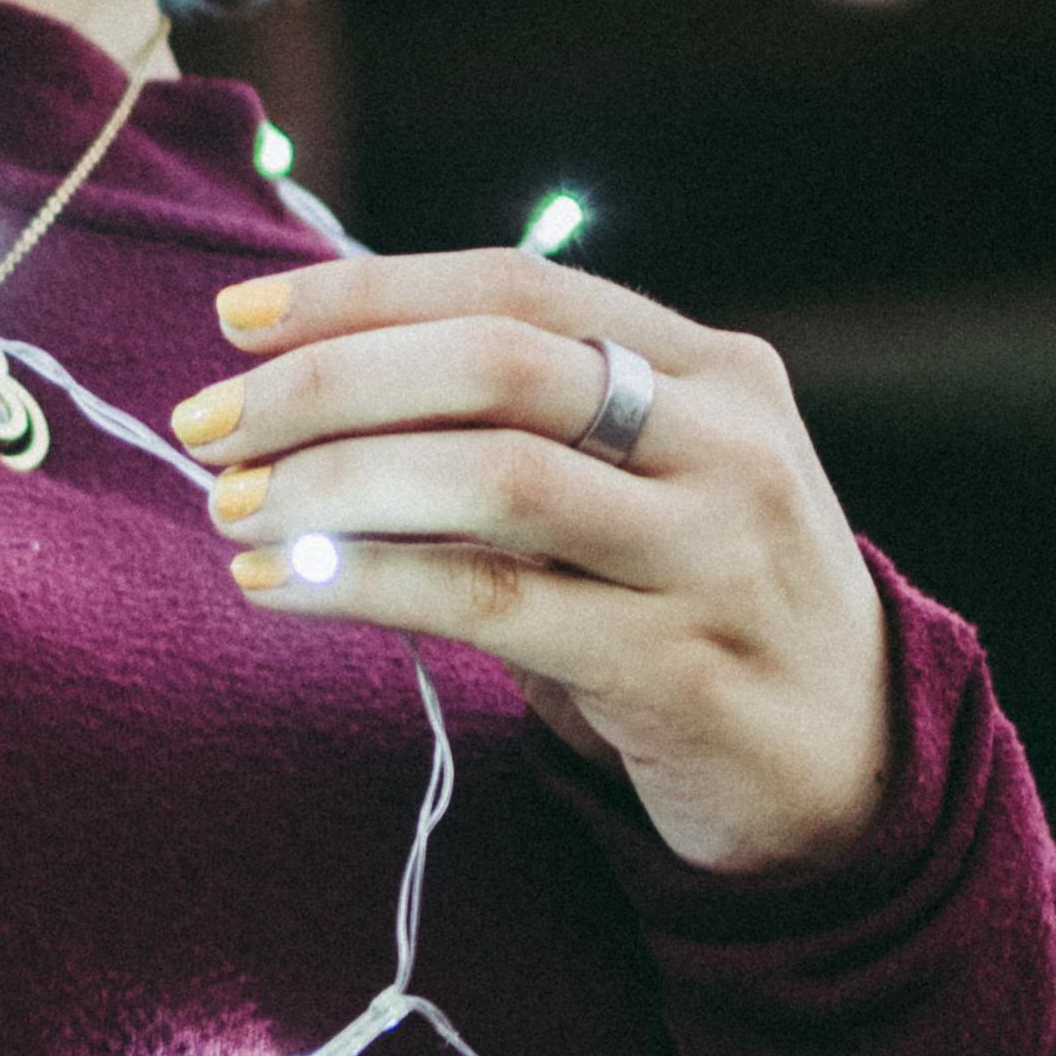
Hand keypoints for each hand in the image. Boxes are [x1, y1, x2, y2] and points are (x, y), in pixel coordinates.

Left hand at [168, 248, 893, 878]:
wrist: (848, 770)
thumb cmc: (692, 604)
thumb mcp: (646, 482)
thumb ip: (525, 422)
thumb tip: (313, 372)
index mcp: (714, 368)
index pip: (516, 286)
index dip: (365, 291)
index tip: (234, 319)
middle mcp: (725, 445)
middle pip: (495, 366)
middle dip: (326, 383)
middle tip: (206, 425)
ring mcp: (711, 557)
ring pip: (492, 481)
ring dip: (334, 485)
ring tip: (231, 508)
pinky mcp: (677, 669)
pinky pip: (492, 606)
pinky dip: (364, 584)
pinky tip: (278, 586)